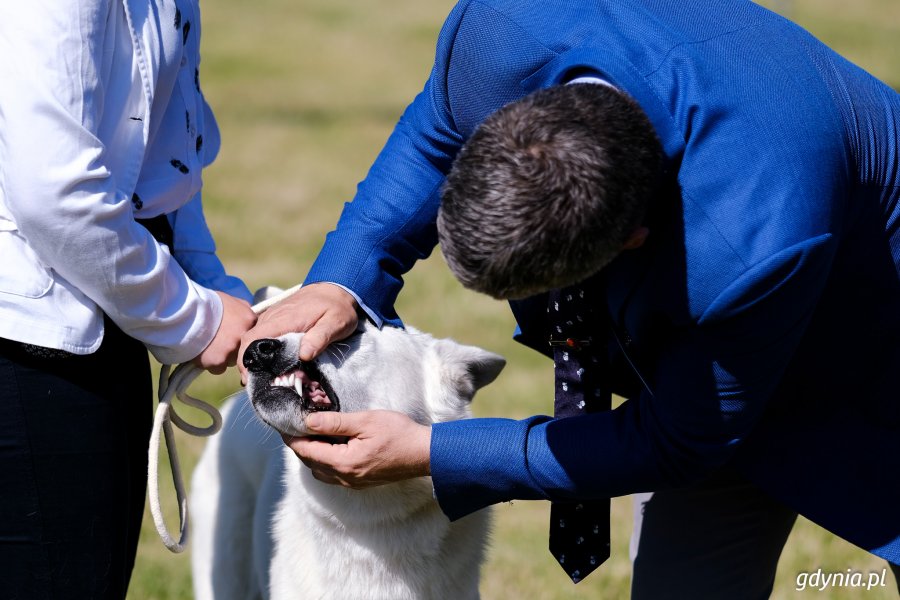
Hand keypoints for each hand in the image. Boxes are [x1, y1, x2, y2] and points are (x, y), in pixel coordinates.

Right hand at [191, 291, 256, 373]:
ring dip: (222, 356)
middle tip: (218, 341)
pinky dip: (211, 364)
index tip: (230, 335)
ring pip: (231, 360)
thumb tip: (248, 316)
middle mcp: (244, 336)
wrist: (186, 312)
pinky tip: (202, 353)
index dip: (240, 336)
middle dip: (232, 347)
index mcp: (249, 319)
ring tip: (207, 345)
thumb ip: (243, 310)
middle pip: (242, 349)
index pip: (252, 334)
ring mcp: (232, 349)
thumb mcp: (230, 301)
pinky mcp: (218, 361)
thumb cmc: (206, 303)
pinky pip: (218, 368)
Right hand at [239, 283, 358, 383]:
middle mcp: (273, 317)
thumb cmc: (337, 308)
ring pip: (253, 339)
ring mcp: (273, 317)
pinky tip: (268, 364)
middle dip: (248, 363)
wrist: (335, 288)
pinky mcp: (275, 319)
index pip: (253, 338)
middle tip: (257, 383)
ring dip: (253, 358)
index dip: (246, 358)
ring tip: (262, 378)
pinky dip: (260, 350)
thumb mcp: (336, 323)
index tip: (250, 377)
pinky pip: (261, 335)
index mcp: (285, 319)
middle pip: (249, 341)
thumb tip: (303, 355)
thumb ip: (320, 338)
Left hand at [284, 410, 431, 488]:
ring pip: (320, 470)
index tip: (283, 423)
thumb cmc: (399, 434)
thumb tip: (308, 421)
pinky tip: (331, 446)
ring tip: (312, 434)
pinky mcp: (360, 481)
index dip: (292, 437)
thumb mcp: (365, 421)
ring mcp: (353, 482)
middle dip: (300, 445)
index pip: (306, 451)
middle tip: (294, 425)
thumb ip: (334, 422)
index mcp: (343, 462)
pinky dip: (325, 460)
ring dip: (312, 454)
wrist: (424, 454)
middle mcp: (344, 477)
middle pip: (310, 462)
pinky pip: (333, 474)